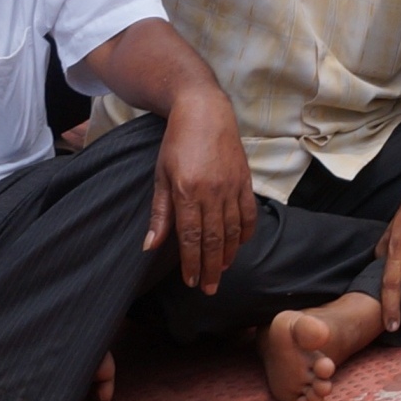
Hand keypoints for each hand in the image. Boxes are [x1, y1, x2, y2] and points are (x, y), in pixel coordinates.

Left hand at [144, 96, 255, 291]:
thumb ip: (160, 212)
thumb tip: (151, 245)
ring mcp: (232, 186)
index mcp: (187, 192)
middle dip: (210, 268)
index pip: (191, 238)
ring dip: (227, 255)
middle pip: (213, 240)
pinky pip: (248, 213)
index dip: (191, 263)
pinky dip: (245, 232)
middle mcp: (212, 192)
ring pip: (233, 230)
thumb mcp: (161, 176)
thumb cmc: (176, 143)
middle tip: (208, 289)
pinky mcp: (245, 180)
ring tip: (221, 272)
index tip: (190, 282)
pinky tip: (239, 245)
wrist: (204, 111)